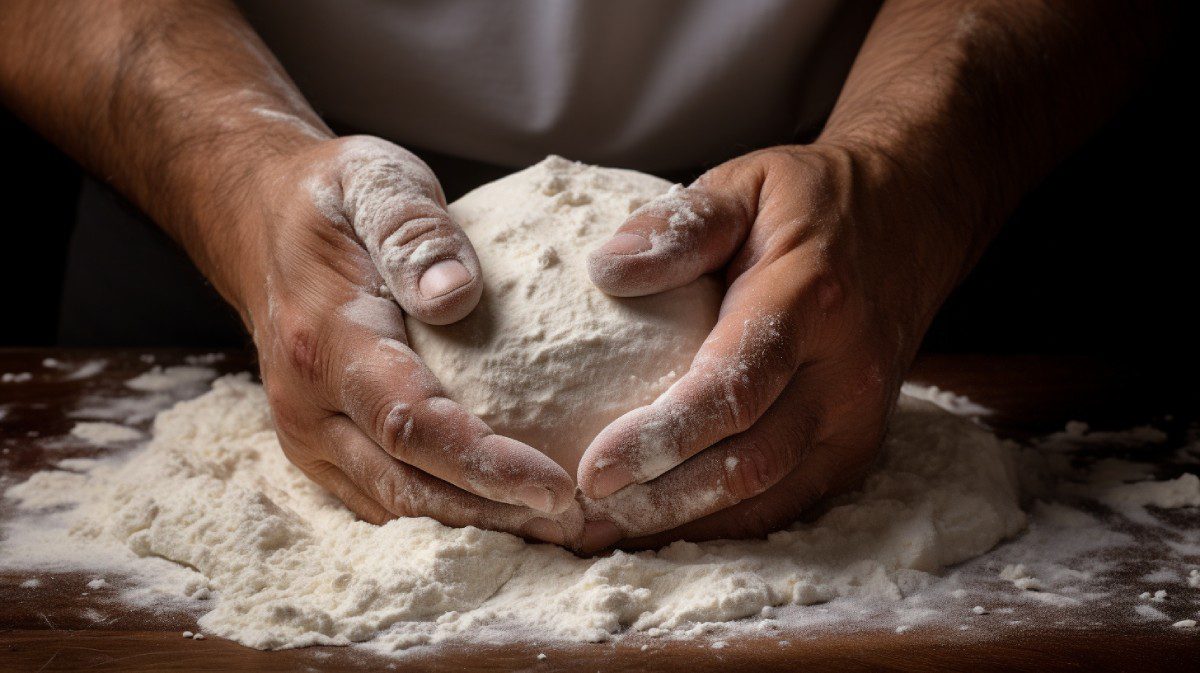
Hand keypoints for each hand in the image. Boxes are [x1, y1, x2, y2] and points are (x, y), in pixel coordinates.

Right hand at [234, 135, 580, 543]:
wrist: (257, 220)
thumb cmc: (331, 197)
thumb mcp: (373, 180)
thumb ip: (413, 231)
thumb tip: (458, 294)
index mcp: (325, 339)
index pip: (409, 423)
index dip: (484, 465)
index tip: (558, 488)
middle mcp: (308, 405)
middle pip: (406, 489)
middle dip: (497, 520)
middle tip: (586, 529)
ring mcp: (309, 435)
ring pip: (396, 508)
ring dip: (479, 530)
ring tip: (566, 534)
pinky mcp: (323, 448)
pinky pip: (387, 498)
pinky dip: (451, 516)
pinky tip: (510, 516)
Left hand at [576, 144, 967, 549]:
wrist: (912, 223)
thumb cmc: (813, 202)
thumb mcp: (746, 184)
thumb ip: (683, 223)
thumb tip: (606, 269)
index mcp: (812, 300)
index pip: (734, 389)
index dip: (662, 438)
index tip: (593, 469)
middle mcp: (846, 373)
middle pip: (748, 463)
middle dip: (659, 502)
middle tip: (581, 520)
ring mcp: (858, 420)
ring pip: (767, 498)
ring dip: (683, 525)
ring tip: (605, 533)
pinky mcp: (856, 448)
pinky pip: (785, 503)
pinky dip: (722, 523)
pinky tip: (661, 526)